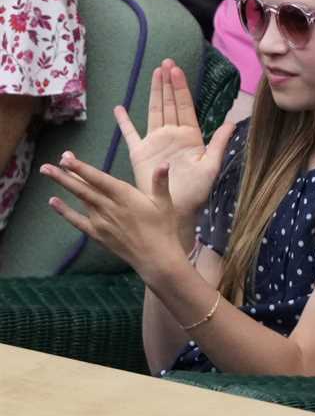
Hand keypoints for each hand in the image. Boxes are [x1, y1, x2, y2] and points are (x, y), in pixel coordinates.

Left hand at [44, 154, 186, 281]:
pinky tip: (53, 202)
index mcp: (125, 196)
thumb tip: (164, 163)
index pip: (99, 179)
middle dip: (65, 174)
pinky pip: (77, 221)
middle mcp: (109, 207)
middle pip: (83, 188)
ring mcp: (101, 221)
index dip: (81, 168)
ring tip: (48, 173)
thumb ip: (160, 182)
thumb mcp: (165, 203)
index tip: (66, 158)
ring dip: (64, 185)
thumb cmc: (163, 228)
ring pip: (79, 199)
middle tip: (47, 164)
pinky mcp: (97, 234)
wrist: (155, 257)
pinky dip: (64, 211)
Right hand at [115, 59, 235, 223]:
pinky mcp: (140, 153)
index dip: (180, 87)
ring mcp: (155, 142)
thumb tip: (231, 122)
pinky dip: (124, 122)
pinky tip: (119, 109)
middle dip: (168, 83)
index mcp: (190, 136)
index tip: (176, 69)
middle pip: (169, 103)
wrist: (177, 209)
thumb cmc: (196, 191)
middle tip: (166, 62)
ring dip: (154, 93)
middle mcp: (172, 134)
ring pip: (154, 111)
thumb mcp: (211, 166)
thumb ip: (219, 143)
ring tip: (154, 73)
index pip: (184, 105)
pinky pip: (131, 134)